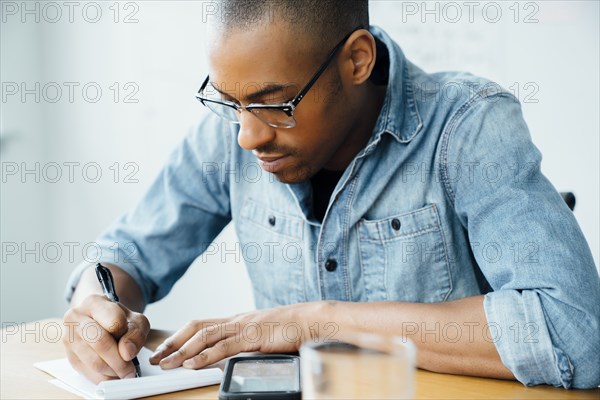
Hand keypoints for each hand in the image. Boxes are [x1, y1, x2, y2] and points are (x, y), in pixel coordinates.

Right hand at [62, 294, 149, 383]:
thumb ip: (136, 333)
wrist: (99, 320)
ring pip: (93, 361)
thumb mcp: (135, 320)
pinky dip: (104, 378)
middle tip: (131, 370)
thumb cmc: (118, 319)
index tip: (130, 342)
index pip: (114, 322)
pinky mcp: (69, 356)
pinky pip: (88, 374)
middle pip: (100, 343)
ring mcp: (69, 338)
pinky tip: (113, 374)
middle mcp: (76, 318)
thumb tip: (127, 353)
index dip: (126, 335)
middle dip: (119, 361)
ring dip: (113, 371)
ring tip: (124, 372)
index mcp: (94, 303)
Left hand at [149, 302, 327, 369]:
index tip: (163, 347)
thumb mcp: (261, 333)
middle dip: (173, 342)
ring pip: (205, 336)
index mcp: (236, 320)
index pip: (200, 324)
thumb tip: (227, 354)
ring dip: (183, 351)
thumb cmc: (289, 328)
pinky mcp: (253, 337)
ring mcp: (243, 327)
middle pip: (195, 327)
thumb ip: (243, 341)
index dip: (179, 335)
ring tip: (167, 363)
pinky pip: (224, 346)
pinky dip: (205, 356)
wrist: (310, 320)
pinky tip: (193, 364)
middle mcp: (235, 320)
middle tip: (156, 356)